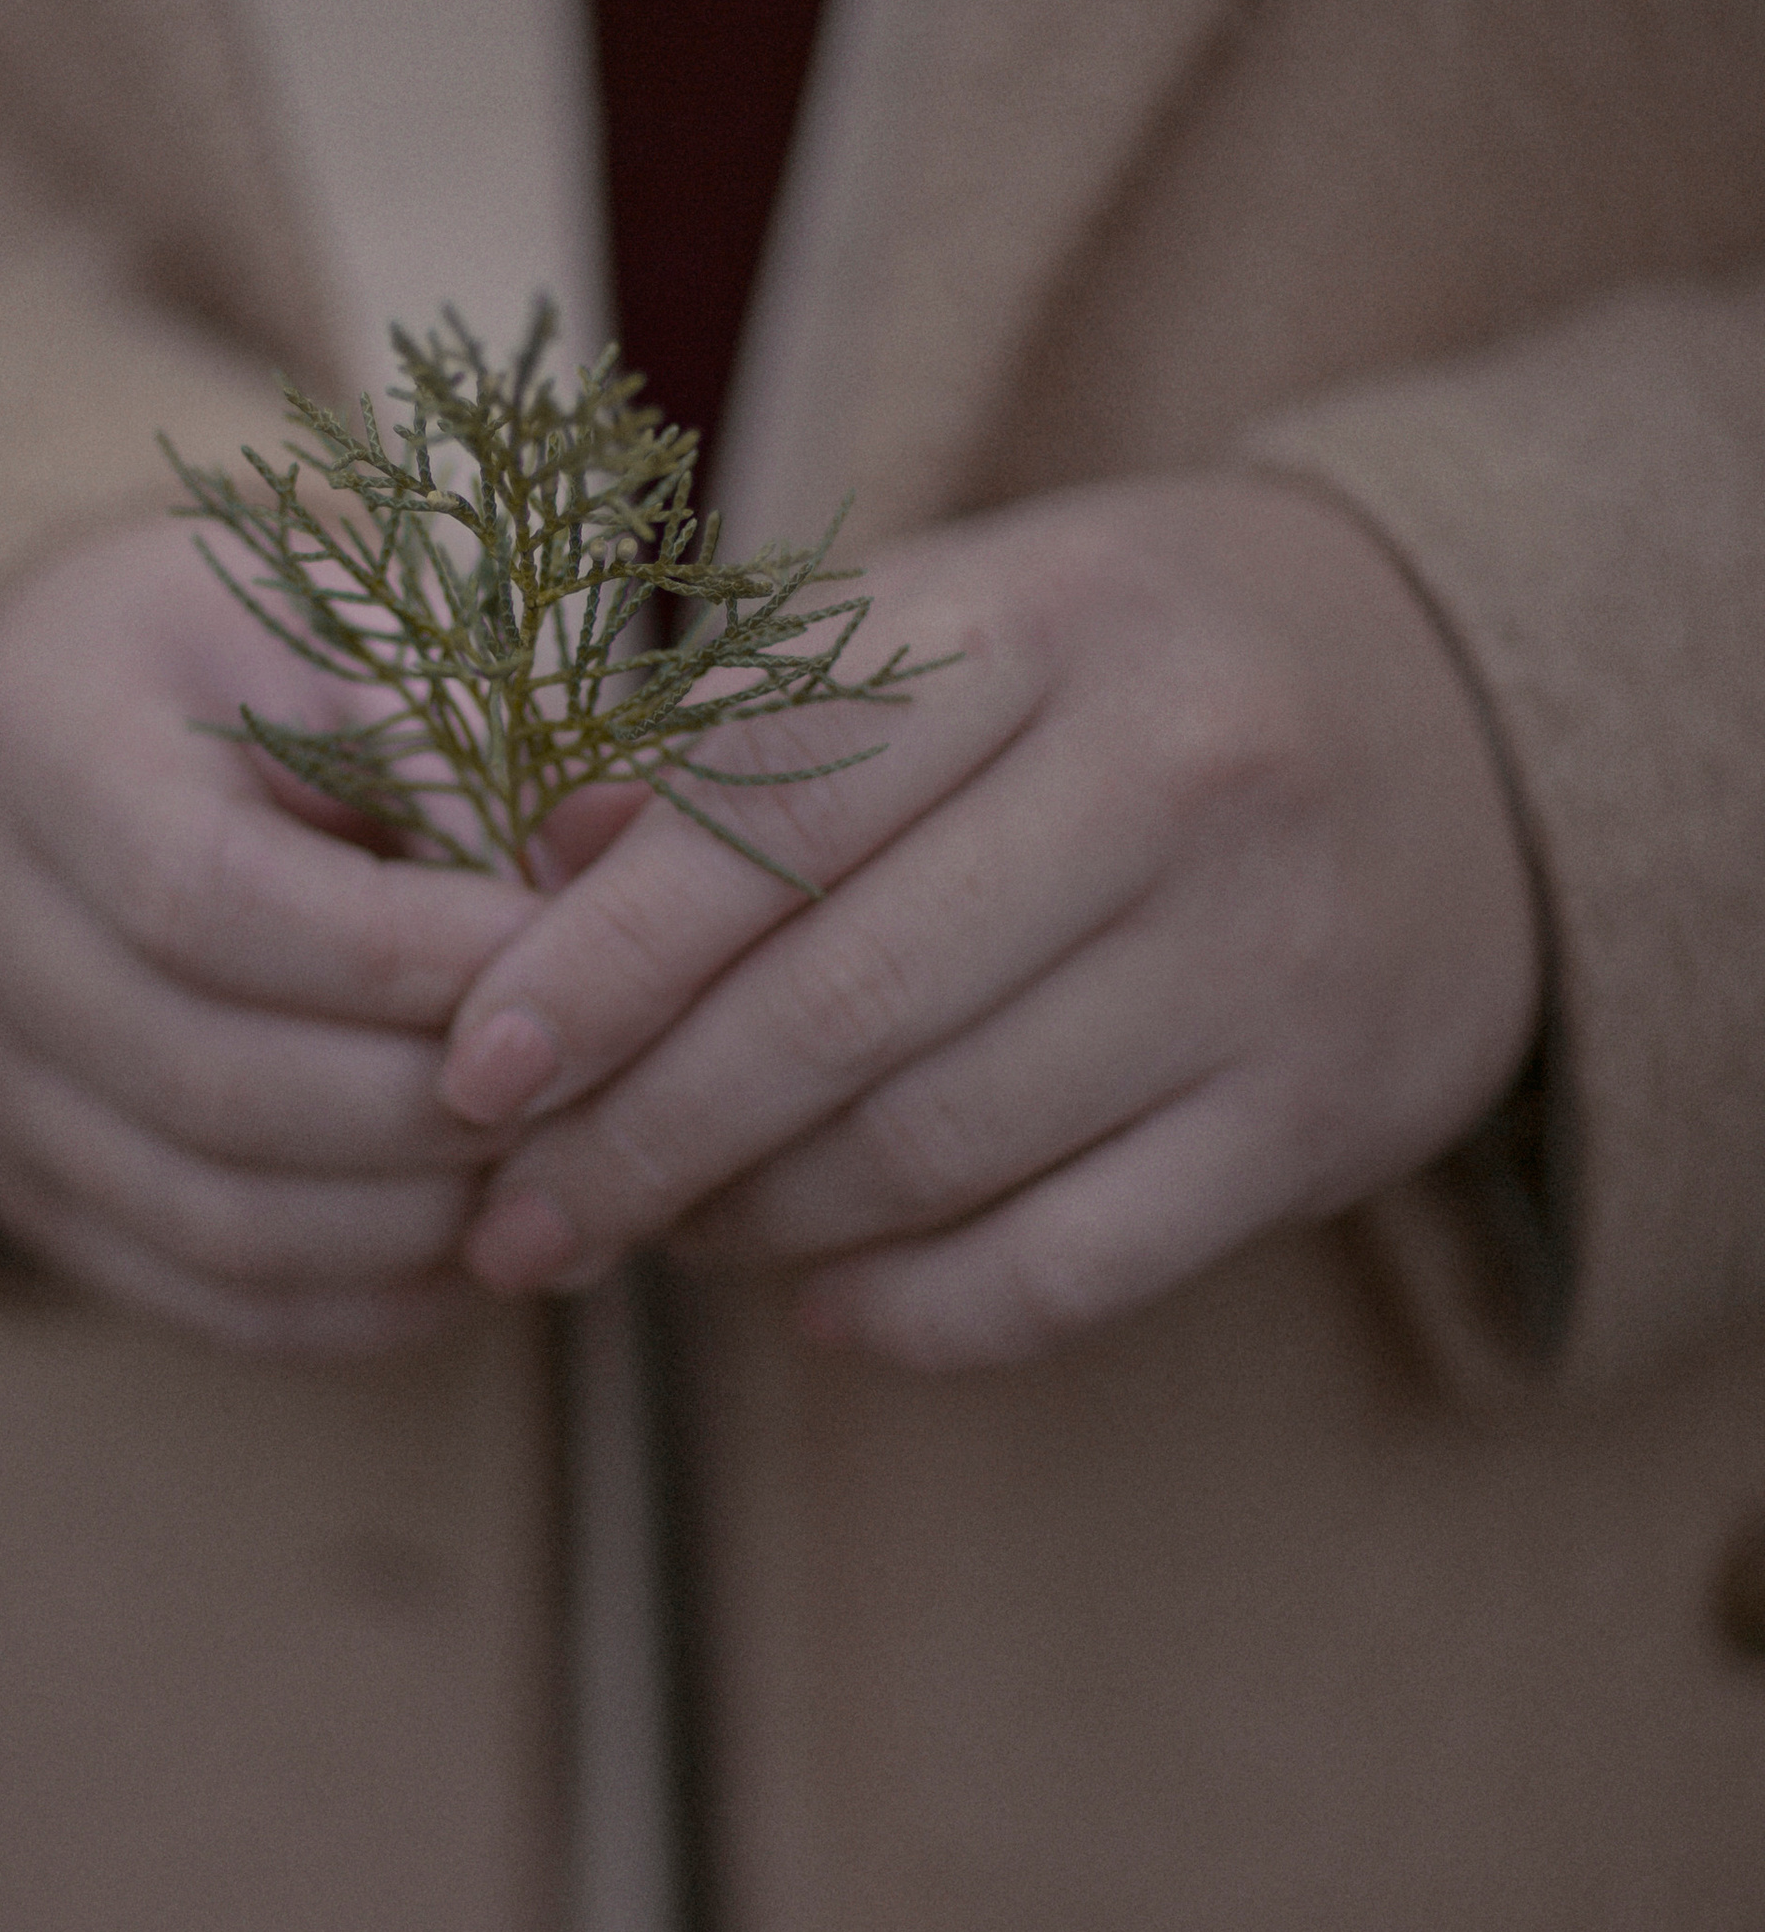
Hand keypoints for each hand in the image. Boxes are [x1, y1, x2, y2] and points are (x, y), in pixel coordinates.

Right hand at [0, 516, 535, 1356]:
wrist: (73, 716)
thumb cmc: (255, 655)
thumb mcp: (355, 628)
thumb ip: (467, 744)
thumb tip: (625, 858)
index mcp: (36, 740)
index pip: (208, 899)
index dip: (403, 959)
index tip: (566, 958)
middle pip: (207, 1078)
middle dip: (429, 1106)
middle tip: (591, 1090)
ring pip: (207, 1215)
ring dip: (407, 1224)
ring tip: (552, 1177)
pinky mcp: (22, 1182)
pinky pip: (198, 1291)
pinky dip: (354, 1301)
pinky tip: (474, 1255)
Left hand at [437, 476, 1543, 1369]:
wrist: (1459, 720)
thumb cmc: (1120, 676)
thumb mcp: (952, 629)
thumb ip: (743, 734)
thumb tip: (531, 867)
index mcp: (1038, 622)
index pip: (767, 811)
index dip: (599, 961)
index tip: (473, 1073)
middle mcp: (1166, 776)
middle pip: (834, 1005)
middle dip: (639, 1138)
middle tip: (520, 1221)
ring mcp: (1257, 955)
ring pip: (935, 1147)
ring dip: (755, 1223)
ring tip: (660, 1235)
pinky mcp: (1319, 1115)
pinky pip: (1069, 1266)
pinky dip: (913, 1308)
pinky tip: (822, 1304)